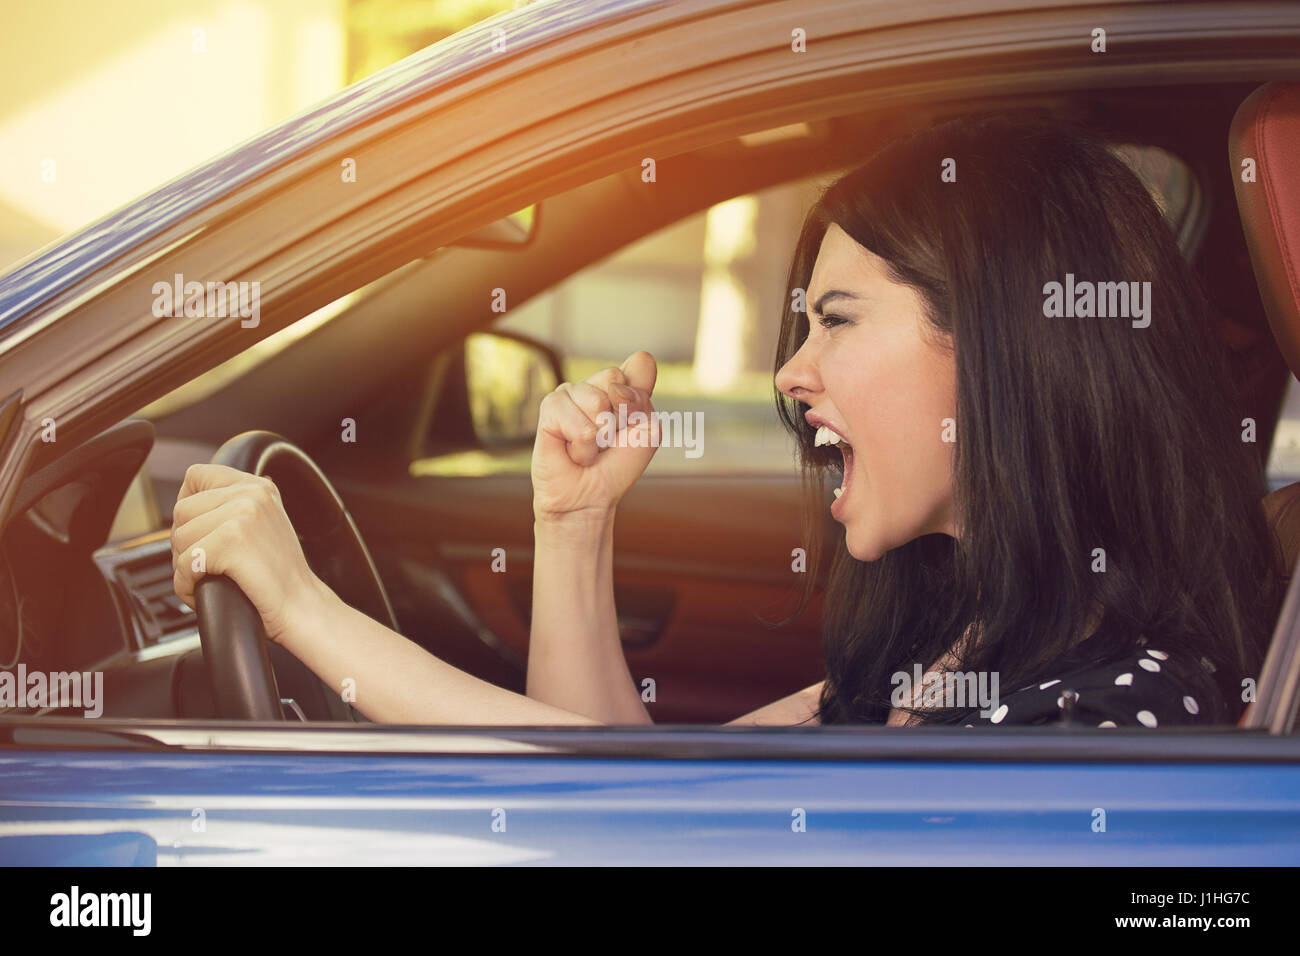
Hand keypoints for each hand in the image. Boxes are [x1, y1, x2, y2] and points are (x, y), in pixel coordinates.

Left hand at [170, 463, 327, 642]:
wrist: (303, 608)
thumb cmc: (281, 578)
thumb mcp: (265, 525)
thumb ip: (237, 506)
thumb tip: (195, 497)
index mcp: (259, 486)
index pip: (197, 476)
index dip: (187, 504)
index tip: (199, 532)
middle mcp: (252, 493)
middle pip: (182, 510)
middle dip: (185, 543)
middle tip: (206, 565)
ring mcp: (243, 515)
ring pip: (179, 538)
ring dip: (185, 566)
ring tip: (210, 578)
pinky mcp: (231, 541)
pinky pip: (184, 563)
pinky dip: (186, 585)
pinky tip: (205, 591)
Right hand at [531, 350, 658, 522]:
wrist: (590, 496)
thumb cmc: (617, 465)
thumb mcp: (646, 430)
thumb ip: (642, 396)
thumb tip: (626, 371)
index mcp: (620, 384)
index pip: (639, 366)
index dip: (639, 401)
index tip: (631, 425)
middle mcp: (593, 384)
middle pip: (614, 378)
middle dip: (618, 418)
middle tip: (607, 439)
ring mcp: (569, 393)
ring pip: (595, 401)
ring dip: (598, 436)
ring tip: (589, 448)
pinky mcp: (549, 408)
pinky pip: (572, 417)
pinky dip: (580, 443)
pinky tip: (573, 451)